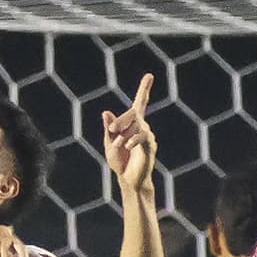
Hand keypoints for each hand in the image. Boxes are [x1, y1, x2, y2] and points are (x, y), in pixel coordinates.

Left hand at [104, 73, 155, 191]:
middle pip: (134, 113)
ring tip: (118, 145)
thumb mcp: (109, 144)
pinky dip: (133, 139)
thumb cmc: (119, 161)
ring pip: (137, 125)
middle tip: (111, 130)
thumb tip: (106, 112)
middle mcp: (143, 127)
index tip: (149, 76)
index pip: (140, 104)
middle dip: (121, 119)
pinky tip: (126, 144)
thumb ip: (109, 129)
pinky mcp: (150, 147)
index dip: (144, 90)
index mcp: (133, 124)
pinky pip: (143, 137)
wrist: (128, 180)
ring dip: (124, 134)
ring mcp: (148, 136)